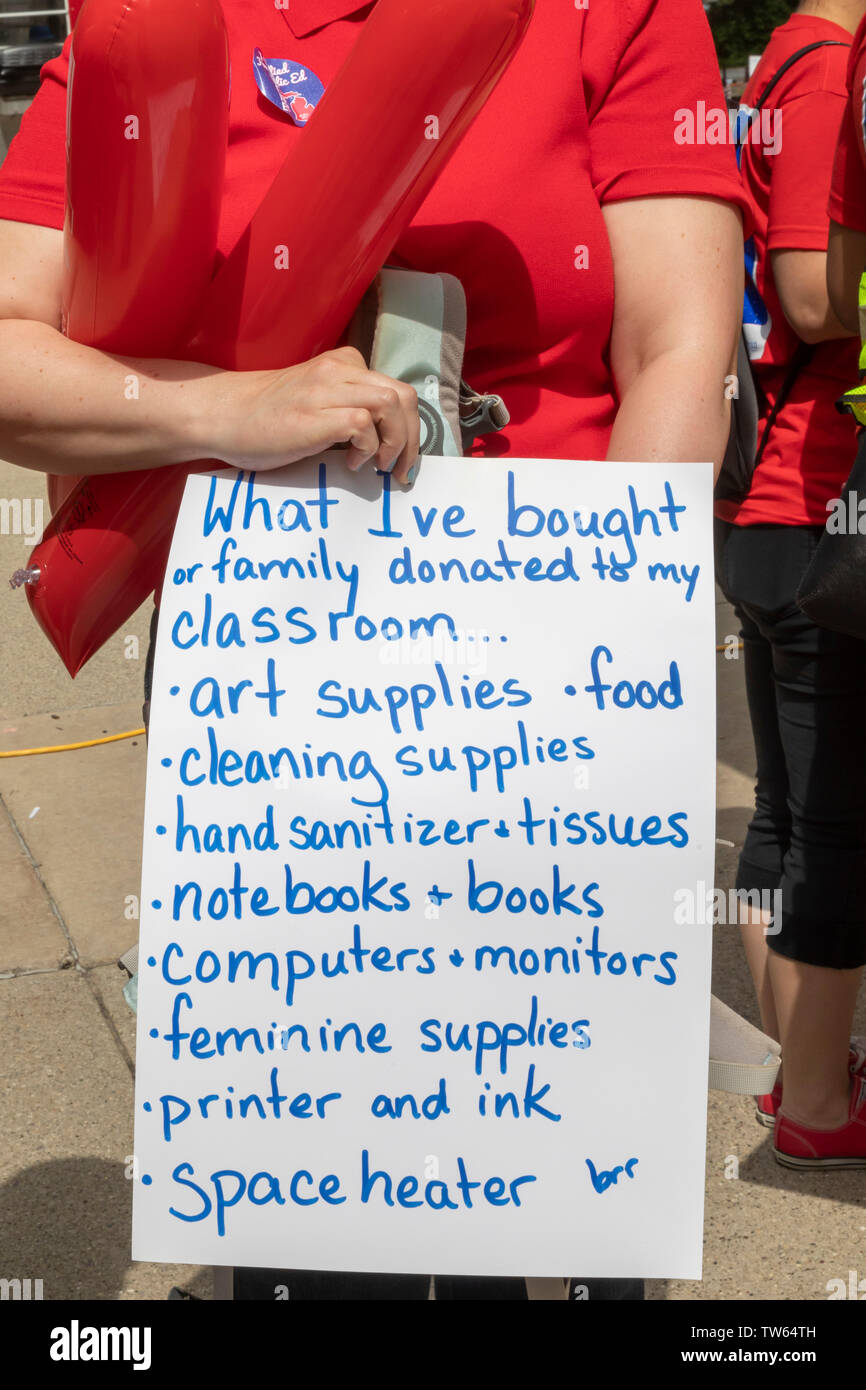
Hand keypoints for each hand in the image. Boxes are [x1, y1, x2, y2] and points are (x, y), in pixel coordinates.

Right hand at [209, 346, 420, 481]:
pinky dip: (367, 447)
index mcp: (343, 365)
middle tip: (400, 469)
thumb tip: (386, 441)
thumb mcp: (316, 400)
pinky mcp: (314, 415)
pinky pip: (363, 423)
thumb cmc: (266, 417)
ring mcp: (326, 391)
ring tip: (378, 465)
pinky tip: (351, 463)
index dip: (410, 427)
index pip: (398, 389)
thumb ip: (348, 406)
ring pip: (391, 404)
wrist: (221, 415)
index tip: (402, 458)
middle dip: (412, 438)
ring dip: (396, 442)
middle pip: (403, 395)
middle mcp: (338, 371)